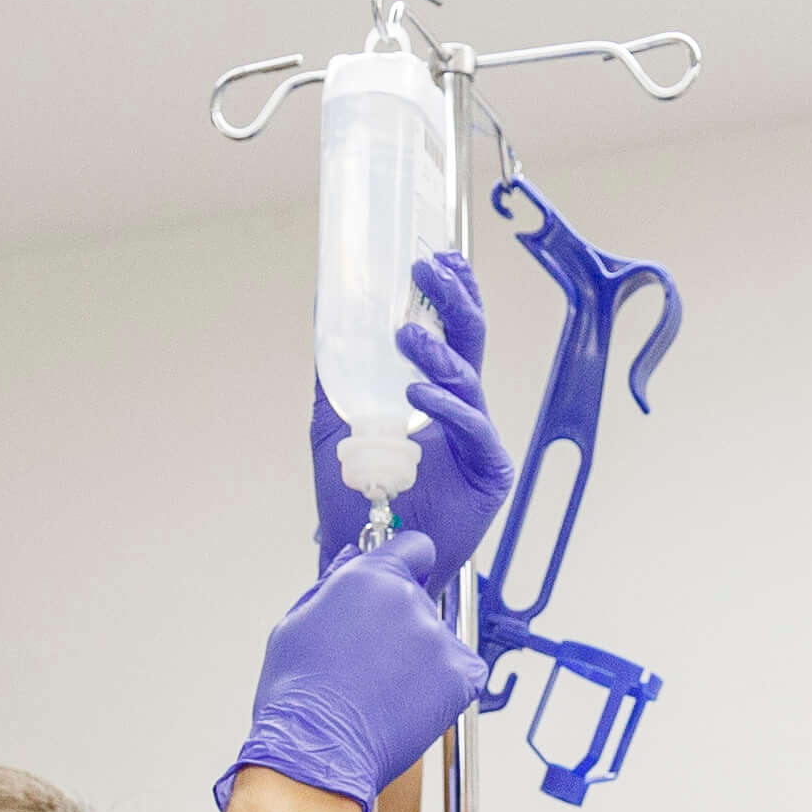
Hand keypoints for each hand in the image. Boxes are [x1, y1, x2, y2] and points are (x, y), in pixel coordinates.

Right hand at [226, 533, 483, 811]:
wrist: (317, 752)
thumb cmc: (297, 695)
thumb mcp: (297, 623)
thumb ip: (333, 584)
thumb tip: (351, 558)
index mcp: (370, 577)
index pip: (415, 547)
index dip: (408, 565)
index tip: (403, 580)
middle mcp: (409, 599)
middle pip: (420, 601)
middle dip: (401, 624)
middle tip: (370, 663)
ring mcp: (438, 638)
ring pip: (438, 641)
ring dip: (420, 659)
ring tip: (382, 692)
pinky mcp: (461, 677)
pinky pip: (463, 674)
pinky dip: (445, 688)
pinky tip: (408, 704)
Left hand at [308, 249, 510, 586]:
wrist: (364, 554)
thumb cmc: (354, 496)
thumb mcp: (332, 422)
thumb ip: (332, 370)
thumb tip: (322, 310)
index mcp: (433, 393)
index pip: (449, 332)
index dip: (449, 293)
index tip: (435, 257)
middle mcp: (460, 410)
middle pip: (469, 342)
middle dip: (452, 302)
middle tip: (427, 273)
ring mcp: (477, 439)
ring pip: (469, 380)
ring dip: (438, 353)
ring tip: (406, 338)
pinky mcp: (489, 472)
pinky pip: (474, 429)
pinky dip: (448, 407)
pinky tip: (420, 394)